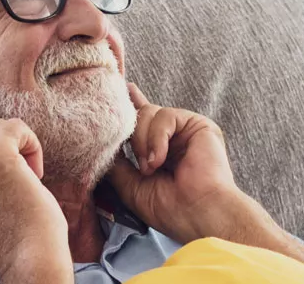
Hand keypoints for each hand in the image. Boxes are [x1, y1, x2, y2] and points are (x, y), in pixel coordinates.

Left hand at [106, 83, 303, 275]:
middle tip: (143, 167)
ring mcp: (186, 130)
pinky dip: (157, 138)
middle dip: (132, 138)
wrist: (199, 214)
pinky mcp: (198, 124)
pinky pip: (165, 116)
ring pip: (148, 114)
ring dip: (143, 143)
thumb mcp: (131, 187)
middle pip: (140, 116)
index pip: (143, 122)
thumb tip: (104, 144)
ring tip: (152, 168)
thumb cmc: (170, 209)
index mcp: (162, 151)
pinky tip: (160, 159)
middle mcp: (174, 138)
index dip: (133, 104)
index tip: (123, 88)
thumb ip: (118, 163)